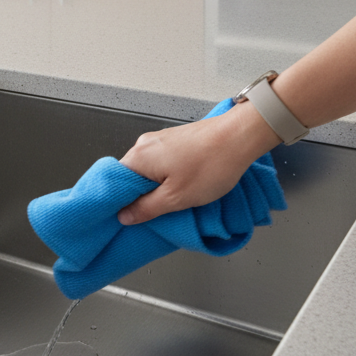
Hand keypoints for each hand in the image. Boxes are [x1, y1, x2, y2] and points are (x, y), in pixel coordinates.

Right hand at [117, 103, 279, 224]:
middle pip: (130, 177)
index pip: (114, 185)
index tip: (126, 219)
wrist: (241, 136)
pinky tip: (182, 185)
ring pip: (148, 171)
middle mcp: (143, 144)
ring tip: (173, 200)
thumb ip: (145, 209)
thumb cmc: (211, 165)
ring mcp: (159, 139)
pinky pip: (161, 162)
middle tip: (154, 214)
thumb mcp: (176, 198)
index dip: (118, 204)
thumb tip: (123, 216)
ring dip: (156, 187)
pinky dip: (167, 176)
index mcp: (137, 158)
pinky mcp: (175, 139)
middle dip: (140, 196)